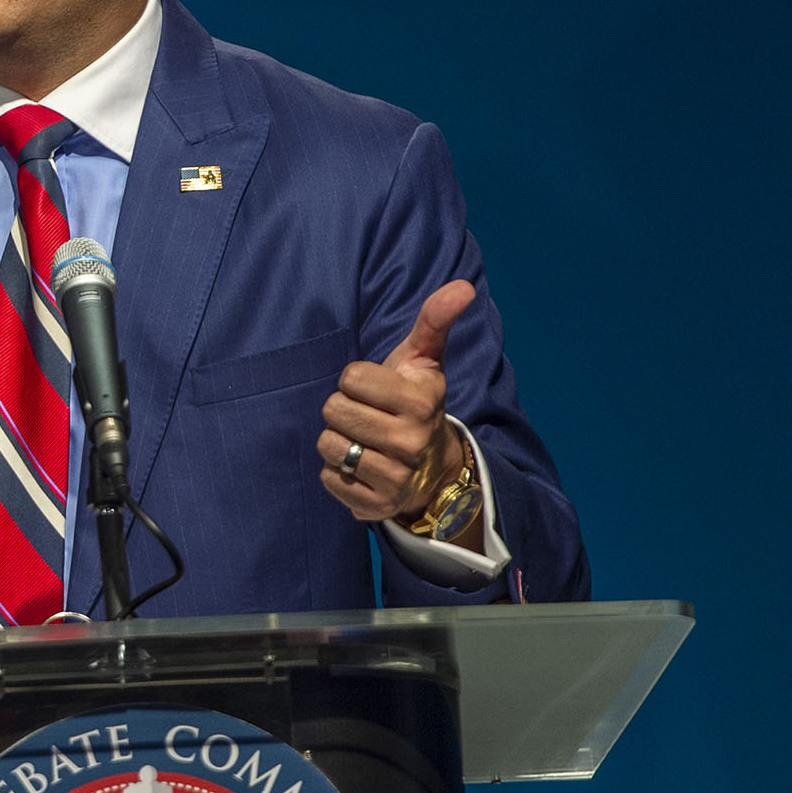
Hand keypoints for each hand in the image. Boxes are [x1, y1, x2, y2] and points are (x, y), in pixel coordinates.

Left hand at [318, 280, 472, 523]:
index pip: (350, 377)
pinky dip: (336, 471)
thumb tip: (463, 286)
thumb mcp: (425, 359)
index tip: (377, 390)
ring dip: (337, 439)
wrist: (432, 466)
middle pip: (333, 410)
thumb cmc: (415, 401)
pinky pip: (328, 478)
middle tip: (369, 416)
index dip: (356, 380)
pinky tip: (360, 466)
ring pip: (327, 444)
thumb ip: (435, 320)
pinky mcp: (375, 506)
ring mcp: (395, 477)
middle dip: (343, 409)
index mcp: (422, 401)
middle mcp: (412, 442)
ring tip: (364, 440)